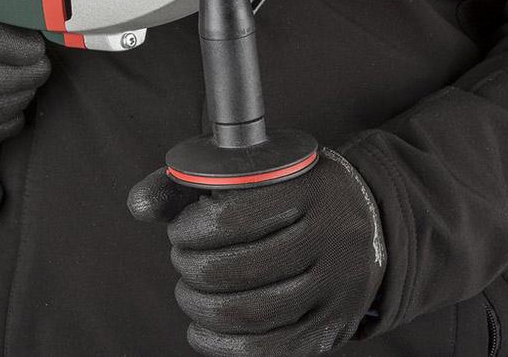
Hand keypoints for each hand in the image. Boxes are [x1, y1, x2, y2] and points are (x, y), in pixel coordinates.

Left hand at [128, 148, 385, 355]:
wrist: (370, 216)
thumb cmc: (291, 190)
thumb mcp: (250, 169)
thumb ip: (187, 179)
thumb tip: (138, 206)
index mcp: (309, 188)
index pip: (232, 215)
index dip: (191, 228)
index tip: (181, 229)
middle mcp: (330, 237)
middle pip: (235, 268)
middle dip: (190, 268)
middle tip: (183, 259)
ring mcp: (335, 287)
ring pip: (248, 313)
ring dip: (199, 306)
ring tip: (189, 291)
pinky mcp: (331, 327)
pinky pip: (266, 350)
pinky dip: (219, 344)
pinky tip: (201, 327)